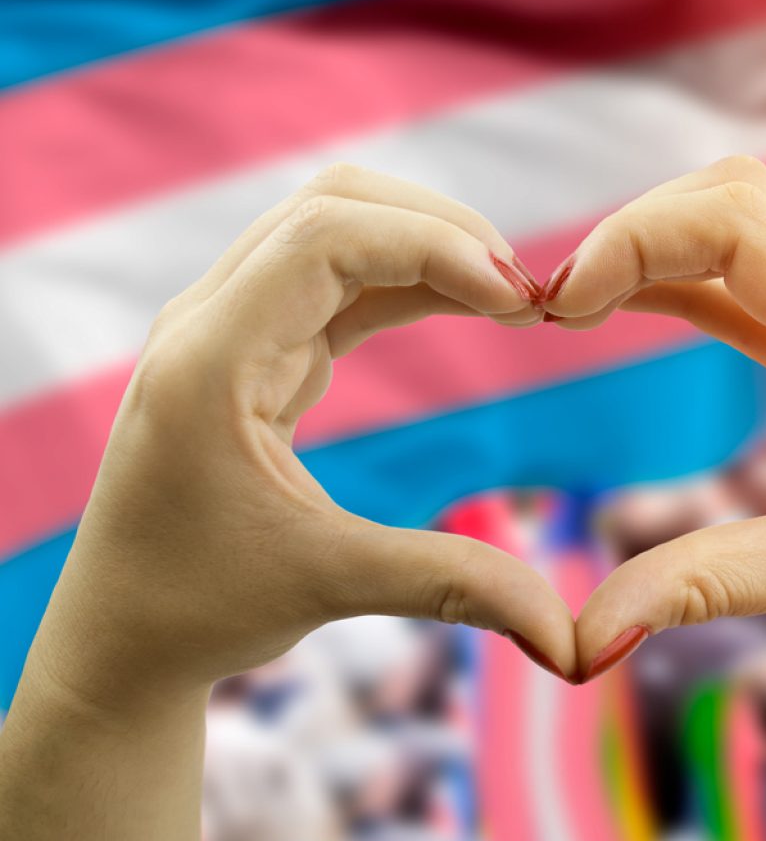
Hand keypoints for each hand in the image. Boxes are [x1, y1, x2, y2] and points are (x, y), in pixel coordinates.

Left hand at [28, 164, 577, 712]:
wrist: (121, 634)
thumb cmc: (199, 607)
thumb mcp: (330, 586)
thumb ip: (455, 585)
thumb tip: (568, 634)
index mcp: (210, 358)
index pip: (326, 237)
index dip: (434, 246)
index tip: (520, 300)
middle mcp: (211, 322)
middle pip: (333, 206)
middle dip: (441, 232)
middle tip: (527, 294)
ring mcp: (229, 328)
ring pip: (337, 232)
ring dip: (429, 249)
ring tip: (510, 299)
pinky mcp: (254, 350)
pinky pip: (338, 282)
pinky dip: (409, 282)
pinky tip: (467, 306)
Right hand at [543, 157, 765, 691]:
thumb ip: (699, 587)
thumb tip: (580, 642)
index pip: (740, 223)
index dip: (636, 239)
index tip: (563, 305)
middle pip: (737, 198)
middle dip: (636, 230)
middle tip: (558, 303)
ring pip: (746, 229)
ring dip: (658, 247)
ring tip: (578, 303)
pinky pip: (753, 286)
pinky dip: (684, 282)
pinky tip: (630, 306)